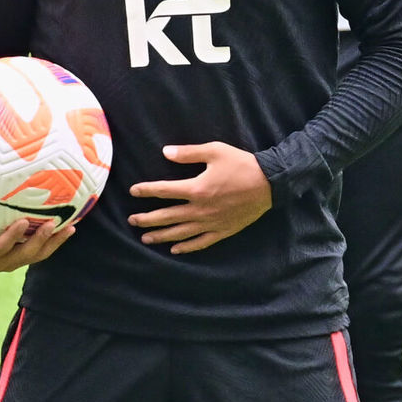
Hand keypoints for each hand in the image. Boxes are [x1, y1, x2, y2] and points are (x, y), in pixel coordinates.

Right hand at [0, 210, 75, 270]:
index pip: (0, 249)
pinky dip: (55, 241)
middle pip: (24, 255)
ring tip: (70, 229)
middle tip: (51, 224)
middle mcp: (2, 262)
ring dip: (53, 243)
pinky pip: (42, 250)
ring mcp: (15, 260)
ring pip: (37, 255)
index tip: (22, 222)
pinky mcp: (23, 254)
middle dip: (38, 241)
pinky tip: (70, 227)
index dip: (11, 238)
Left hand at [128, 143, 272, 254]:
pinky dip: (186, 247)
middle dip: (147, 218)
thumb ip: (188, 153)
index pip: (164, 190)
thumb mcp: (215, 151)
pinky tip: (175, 250)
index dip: (146, 190)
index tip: (133, 191)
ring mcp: (211, 222)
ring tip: (145, 238)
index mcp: (197, 188)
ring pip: (180, 232)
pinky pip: (201, 242)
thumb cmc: (241, 164)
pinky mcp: (222, 230)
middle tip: (132, 221)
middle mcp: (200, 209)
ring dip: (161, 235)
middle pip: (167, 216)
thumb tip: (165, 152)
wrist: (269, 183)